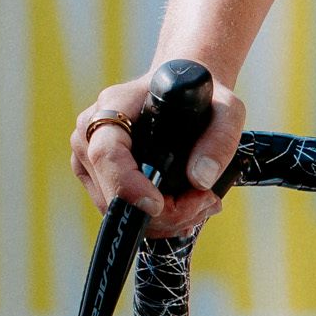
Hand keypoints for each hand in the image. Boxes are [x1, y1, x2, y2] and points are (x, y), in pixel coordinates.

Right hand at [69, 67, 245, 241]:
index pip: (106, 152)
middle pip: (112, 193)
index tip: (158, 205)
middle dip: (164, 212)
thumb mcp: (226, 109)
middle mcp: (91, 134)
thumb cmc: (200, 97)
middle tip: (205, 202)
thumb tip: (201, 180)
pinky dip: (155, 220)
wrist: (181, 95)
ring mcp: (88, 159)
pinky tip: (183, 204)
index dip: (127, 184)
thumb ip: (220, 140)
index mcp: (114, 106)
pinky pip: (121, 212)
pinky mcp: (97, 181)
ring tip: (199, 200)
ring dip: (163, 219)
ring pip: (117, 210)